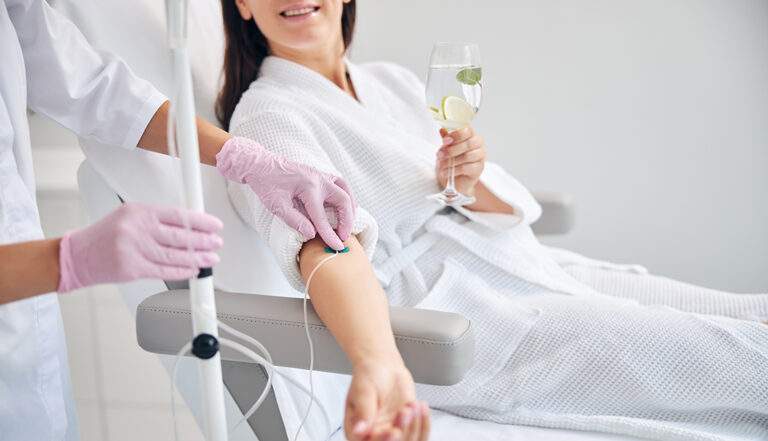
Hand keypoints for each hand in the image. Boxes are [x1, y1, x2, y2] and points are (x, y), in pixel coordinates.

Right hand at [58, 203, 222, 291]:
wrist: (78, 256)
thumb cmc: (106, 235)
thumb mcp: (130, 216)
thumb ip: (157, 220)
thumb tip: (191, 227)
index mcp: (139, 211)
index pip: (177, 214)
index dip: (200, 221)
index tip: (215, 225)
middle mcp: (137, 229)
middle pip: (179, 236)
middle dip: (203, 241)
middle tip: (217, 243)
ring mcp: (134, 250)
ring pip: (174, 255)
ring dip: (197, 258)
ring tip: (211, 258)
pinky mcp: (132, 269)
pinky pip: (164, 271)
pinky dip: (182, 271)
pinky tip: (194, 270)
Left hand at [216, 136, 353, 249]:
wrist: (261, 164)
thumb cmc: (266, 184)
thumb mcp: (276, 205)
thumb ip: (295, 220)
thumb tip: (312, 234)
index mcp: (308, 188)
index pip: (322, 216)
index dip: (330, 234)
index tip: (337, 247)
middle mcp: (318, 179)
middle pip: (343, 201)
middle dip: (347, 221)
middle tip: (344, 237)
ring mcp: (321, 174)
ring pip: (346, 190)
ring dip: (351, 208)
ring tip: (349, 223)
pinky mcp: (320, 174)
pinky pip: (341, 184)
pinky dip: (347, 196)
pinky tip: (345, 207)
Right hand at [345, 359, 430, 440]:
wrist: (384, 367)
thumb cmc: (369, 375)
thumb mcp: (363, 390)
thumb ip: (363, 411)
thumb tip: (359, 430)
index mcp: (356, 431)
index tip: (393, 431)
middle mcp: (374, 436)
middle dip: (403, 432)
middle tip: (405, 412)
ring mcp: (391, 433)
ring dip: (414, 426)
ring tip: (411, 405)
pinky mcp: (406, 429)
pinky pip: (420, 437)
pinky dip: (424, 425)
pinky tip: (421, 408)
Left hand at [435, 126, 485, 196]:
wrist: (454, 178)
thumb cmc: (452, 160)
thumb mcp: (446, 148)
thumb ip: (446, 139)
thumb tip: (442, 129)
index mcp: (471, 135)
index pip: (468, 130)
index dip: (456, 135)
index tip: (445, 141)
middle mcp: (478, 144)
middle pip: (469, 144)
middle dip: (452, 150)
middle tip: (440, 155)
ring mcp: (480, 157)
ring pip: (467, 156)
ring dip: (451, 161)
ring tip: (441, 165)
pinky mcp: (479, 169)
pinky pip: (466, 168)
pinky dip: (454, 170)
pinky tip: (445, 173)